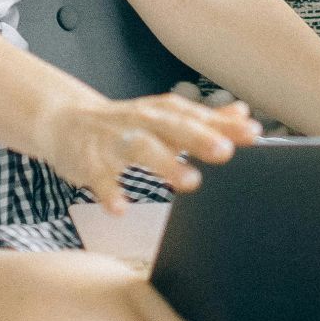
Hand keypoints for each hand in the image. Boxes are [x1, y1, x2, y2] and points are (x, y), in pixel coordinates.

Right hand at [35, 91, 262, 210]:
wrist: (66, 120)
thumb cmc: (125, 122)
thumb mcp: (165, 117)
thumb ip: (205, 119)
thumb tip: (243, 114)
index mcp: (163, 112)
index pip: (198, 116)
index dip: (224, 125)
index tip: (253, 134)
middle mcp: (142, 122)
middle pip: (173, 128)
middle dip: (199, 138)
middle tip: (224, 152)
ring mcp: (114, 141)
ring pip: (141, 149)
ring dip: (165, 163)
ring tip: (189, 181)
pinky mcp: (89, 162)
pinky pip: (99, 177)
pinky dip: (109, 192)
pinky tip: (121, 208)